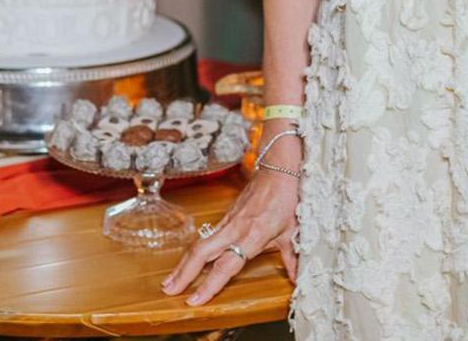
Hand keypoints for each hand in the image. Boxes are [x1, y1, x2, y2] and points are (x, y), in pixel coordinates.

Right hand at [161, 168, 300, 305]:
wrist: (278, 168)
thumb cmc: (287, 197)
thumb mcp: (294, 230)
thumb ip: (292, 257)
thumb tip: (298, 278)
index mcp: (254, 234)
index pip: (227, 264)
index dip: (210, 283)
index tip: (196, 299)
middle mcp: (236, 228)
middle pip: (202, 253)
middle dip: (184, 273)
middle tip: (169, 291)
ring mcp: (228, 221)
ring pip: (199, 244)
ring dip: (183, 264)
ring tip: (169, 282)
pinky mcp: (225, 217)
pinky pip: (206, 236)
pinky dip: (193, 253)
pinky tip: (186, 264)